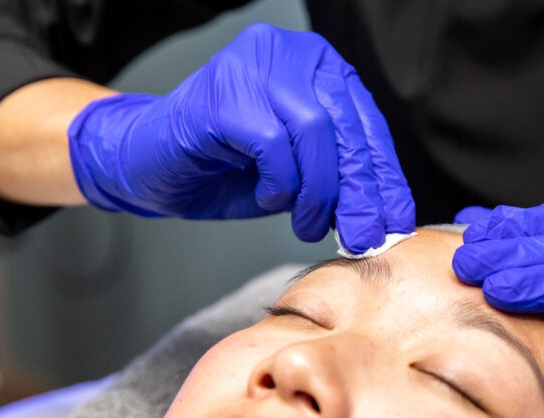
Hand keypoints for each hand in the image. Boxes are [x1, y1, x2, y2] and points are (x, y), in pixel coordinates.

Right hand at [68, 23, 414, 252]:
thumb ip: (338, 179)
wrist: (147, 166)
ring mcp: (253, 67)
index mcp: (316, 66)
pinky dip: (278, 182)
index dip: (384, 176)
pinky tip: (266, 198)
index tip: (395, 219)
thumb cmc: (223, 167)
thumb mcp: (298, 174)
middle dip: (360, 191)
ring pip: (315, 131)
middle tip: (363, 236)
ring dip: (318, 191)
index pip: (365, 122)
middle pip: (345, 126)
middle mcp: (288, 54)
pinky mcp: (223, 94)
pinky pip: (272, 144)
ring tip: (307, 225)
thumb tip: (385, 214)